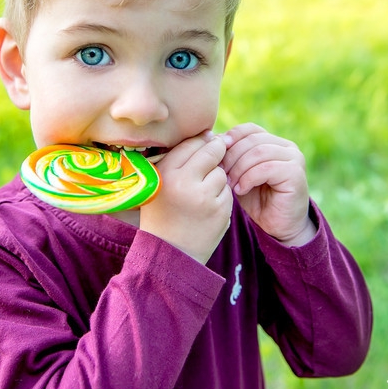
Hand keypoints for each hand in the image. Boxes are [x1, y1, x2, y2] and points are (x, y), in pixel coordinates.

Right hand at [139, 132, 232, 263]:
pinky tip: (208, 208)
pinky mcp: (220, 211)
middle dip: (215, 153)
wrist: (170, 253)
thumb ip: (180, 160)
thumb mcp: (160, 183)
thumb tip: (212, 135)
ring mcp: (204, 197)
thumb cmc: (163, 212)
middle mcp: (184, 182)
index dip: (202, 141)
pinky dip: (221, 196)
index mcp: (165, 172)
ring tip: (202, 193)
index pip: (192, 143)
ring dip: (217, 178)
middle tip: (212, 160)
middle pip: (212, 152)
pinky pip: (227, 191)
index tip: (205, 144)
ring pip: (222, 172)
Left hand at [221, 123, 315, 246]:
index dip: (231, 138)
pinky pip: (266, 168)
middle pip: (252, 140)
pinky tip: (241, 190)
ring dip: (239, 168)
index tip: (215, 153)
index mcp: (274, 142)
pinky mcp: (295, 173)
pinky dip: (249, 178)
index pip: (250, 129)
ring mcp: (294, 158)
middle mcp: (287, 146)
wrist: (278, 226)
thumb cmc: (257, 200)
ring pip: (258, 153)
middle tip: (219, 173)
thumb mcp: (240, 174)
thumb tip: (213, 138)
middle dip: (231, 156)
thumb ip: (232, 157)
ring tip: (229, 184)